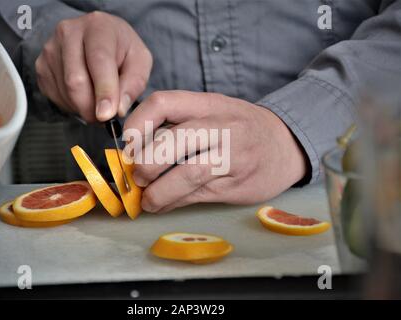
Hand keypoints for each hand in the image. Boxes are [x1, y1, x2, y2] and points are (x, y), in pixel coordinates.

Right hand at [35, 11, 152, 121]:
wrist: (99, 38)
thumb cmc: (122, 50)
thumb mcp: (140, 61)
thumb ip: (133, 84)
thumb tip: (118, 109)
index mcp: (98, 27)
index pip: (99, 61)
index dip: (103, 90)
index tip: (107, 114)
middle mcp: (68, 33)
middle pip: (76, 81)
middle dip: (93, 107)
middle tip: (107, 117)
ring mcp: (50, 49)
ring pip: (65, 92)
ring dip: (84, 108)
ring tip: (98, 102)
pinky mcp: (41, 66)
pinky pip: (55, 97)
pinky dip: (72, 106)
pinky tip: (84, 96)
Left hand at [124, 91, 307, 212]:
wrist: (286, 144)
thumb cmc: (240, 127)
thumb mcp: (213, 111)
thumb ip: (179, 125)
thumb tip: (135, 152)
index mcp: (209, 104)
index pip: (164, 103)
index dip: (138, 123)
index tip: (128, 144)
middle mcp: (221, 127)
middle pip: (174, 141)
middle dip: (147, 162)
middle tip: (137, 175)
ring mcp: (232, 157)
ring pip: (188, 174)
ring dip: (158, 191)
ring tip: (147, 199)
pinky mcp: (236, 184)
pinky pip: (198, 195)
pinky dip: (174, 202)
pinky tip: (163, 205)